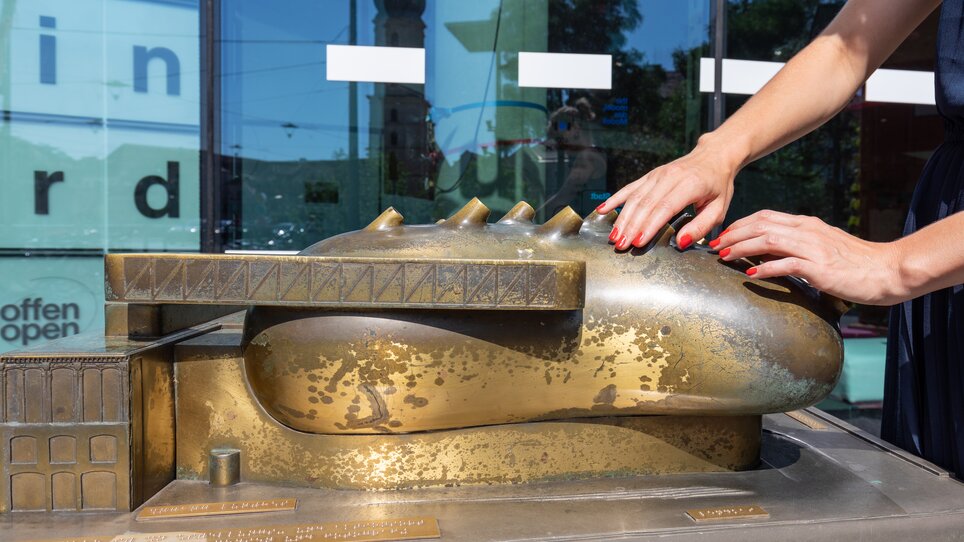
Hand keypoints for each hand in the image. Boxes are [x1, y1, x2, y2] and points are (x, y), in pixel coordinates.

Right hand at [595, 137, 739, 250]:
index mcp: (689, 184)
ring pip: (634, 197)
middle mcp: (669, 177)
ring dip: (622, 218)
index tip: (638, 242)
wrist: (714, 156)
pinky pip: (629, 188)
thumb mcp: (719, 208)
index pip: (664, 207)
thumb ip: (701, 226)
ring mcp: (657, 175)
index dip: (649, 226)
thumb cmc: (718, 185)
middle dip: (631, 226)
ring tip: (614, 237)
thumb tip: (682, 242)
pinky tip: (602, 210)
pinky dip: (615, 199)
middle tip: (620, 245)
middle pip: (645, 204)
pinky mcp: (650, 175)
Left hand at [711, 210, 904, 304]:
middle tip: (714, 245)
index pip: (765, 216)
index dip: (739, 224)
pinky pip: (786, 264)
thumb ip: (797, 246)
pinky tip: (751, 274)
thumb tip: (766, 253)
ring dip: (742, 247)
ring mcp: (813, 248)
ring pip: (768, 240)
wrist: (888, 270)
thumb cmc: (855, 263)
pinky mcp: (820, 267)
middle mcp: (807, 231)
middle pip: (761, 224)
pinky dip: (766, 267)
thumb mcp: (822, 247)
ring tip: (725, 256)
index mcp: (807, 224)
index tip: (722, 235)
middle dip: (733, 233)